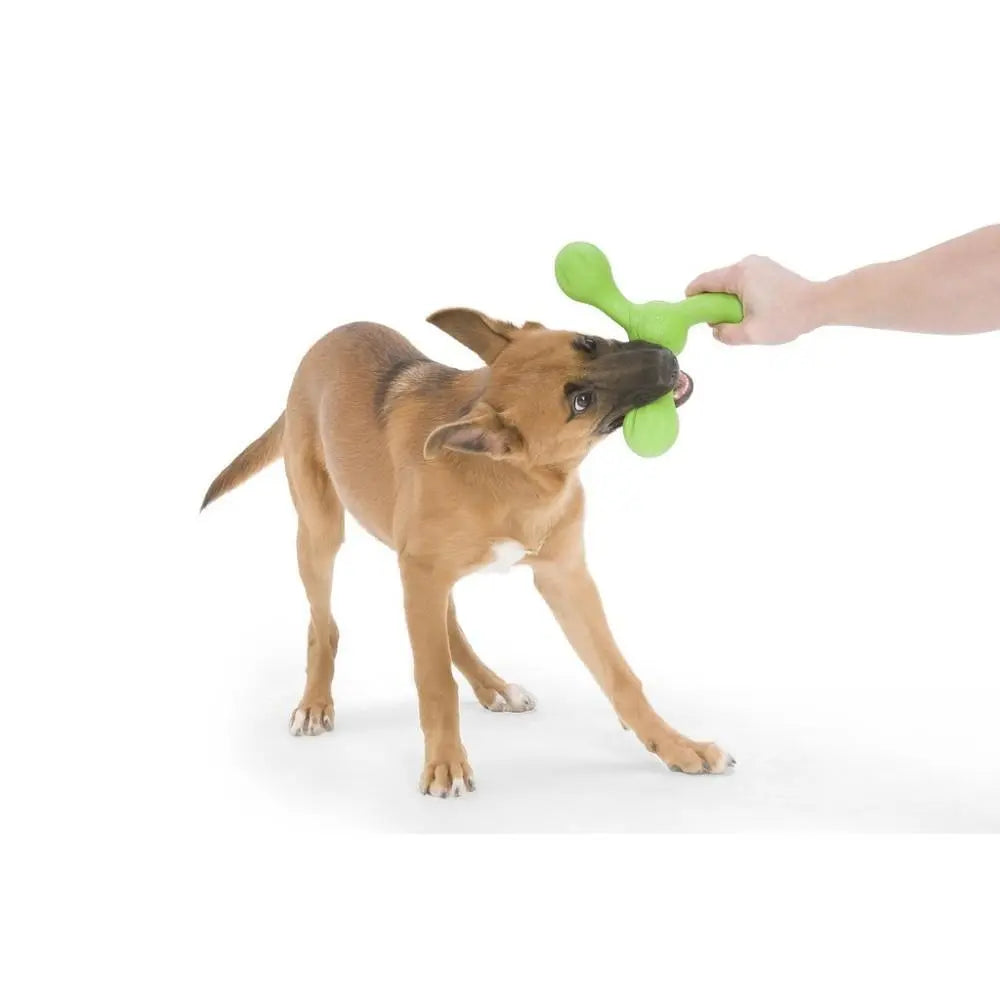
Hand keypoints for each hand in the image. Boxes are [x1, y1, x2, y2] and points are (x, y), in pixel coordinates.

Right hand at [686, 255, 820, 345]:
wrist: (820, 305)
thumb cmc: (786, 317)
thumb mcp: (751, 333)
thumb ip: (725, 334)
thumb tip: (715, 329)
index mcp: (739, 274)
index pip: (704, 281)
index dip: (692, 295)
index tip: (688, 309)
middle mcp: (747, 263)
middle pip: (718, 281)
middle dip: (713, 301)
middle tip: (717, 322)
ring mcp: (760, 264)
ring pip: (732, 282)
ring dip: (729, 300)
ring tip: (739, 319)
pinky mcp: (770, 269)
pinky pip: (746, 281)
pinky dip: (742, 295)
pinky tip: (751, 311)